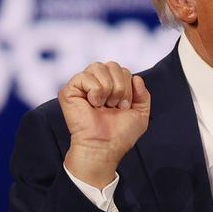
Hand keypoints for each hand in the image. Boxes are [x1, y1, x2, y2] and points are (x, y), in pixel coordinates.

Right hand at [58, 62, 150, 188]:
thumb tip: (136, 78)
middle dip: (120, 87)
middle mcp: (96, 84)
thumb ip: (143, 94)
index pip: (123, 70)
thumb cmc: (120, 134)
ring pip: (99, 67)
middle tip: (114, 106)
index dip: (128, 87)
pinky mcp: (69, 91)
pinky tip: (93, 104)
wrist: (105, 146)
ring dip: (108, 88)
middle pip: (113, 65)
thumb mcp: (141, 113)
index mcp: (111, 87)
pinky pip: (85, 76)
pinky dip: (95, 90)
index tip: (124, 107)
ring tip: (104, 105)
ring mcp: (82, 86)